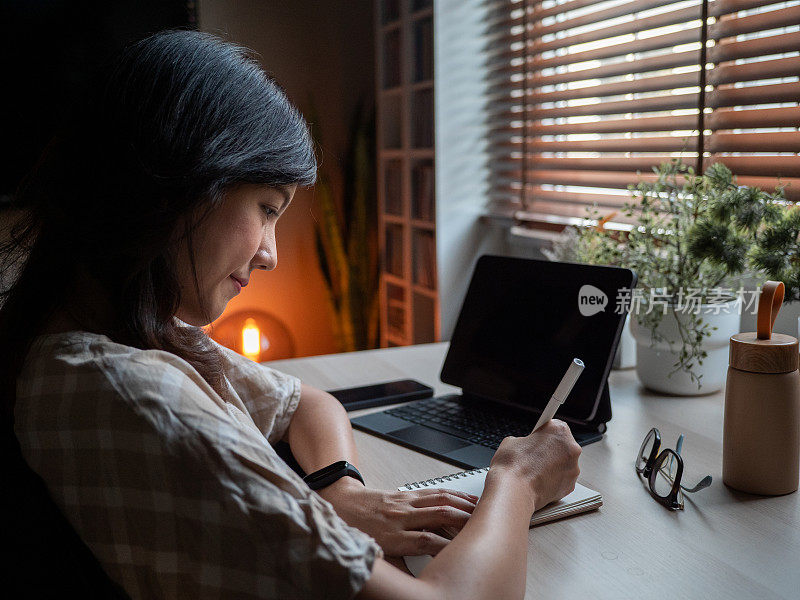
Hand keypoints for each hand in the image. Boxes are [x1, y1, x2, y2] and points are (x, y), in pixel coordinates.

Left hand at [317, 477, 478, 556]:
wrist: (339, 503)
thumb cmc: (354, 532)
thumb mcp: (373, 556)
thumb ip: (397, 568)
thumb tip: (415, 582)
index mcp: (391, 536)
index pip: (427, 541)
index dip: (448, 548)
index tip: (464, 555)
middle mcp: (399, 517)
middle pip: (439, 515)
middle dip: (464, 522)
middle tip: (484, 529)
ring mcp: (404, 502)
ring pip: (440, 500)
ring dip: (464, 505)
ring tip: (484, 512)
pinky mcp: (406, 493)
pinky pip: (434, 492)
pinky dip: (453, 495)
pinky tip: (466, 499)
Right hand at [489, 419, 581, 512]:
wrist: (514, 492)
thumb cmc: (513, 467)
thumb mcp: (512, 441)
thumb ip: (525, 440)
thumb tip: (526, 446)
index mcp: (559, 431)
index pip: (555, 425)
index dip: (544, 432)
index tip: (541, 435)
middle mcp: (571, 448)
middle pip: (562, 445)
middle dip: (550, 449)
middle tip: (534, 455)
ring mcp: (572, 468)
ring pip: (564, 463)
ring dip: (553, 465)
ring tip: (534, 470)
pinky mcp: (570, 485)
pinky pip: (563, 478)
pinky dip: (554, 479)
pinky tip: (539, 480)